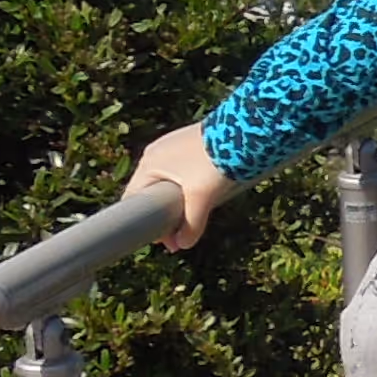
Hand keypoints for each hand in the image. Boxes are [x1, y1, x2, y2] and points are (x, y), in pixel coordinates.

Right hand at [128, 124, 231, 251]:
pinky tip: (201, 199)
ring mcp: (172, 147)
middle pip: (152, 193)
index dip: (146, 223)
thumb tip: (182, 245)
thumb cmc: (215, 161)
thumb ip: (191, 223)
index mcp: (149, 163)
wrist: (241, 131)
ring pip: (168, 183)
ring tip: (192, 221)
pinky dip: (187, 189)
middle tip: (180, 238)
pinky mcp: (189, 145)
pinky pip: (180, 173)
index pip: (134, 199)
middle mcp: (156, 153)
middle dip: (165, 217)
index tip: (164, 240)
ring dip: (178, 203)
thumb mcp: (202, 197)